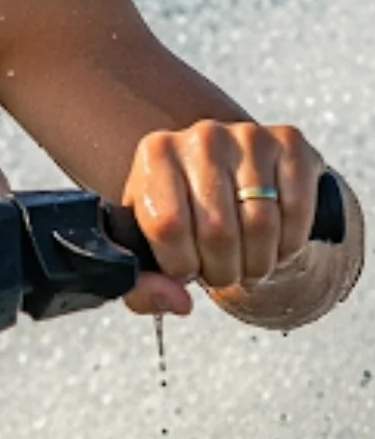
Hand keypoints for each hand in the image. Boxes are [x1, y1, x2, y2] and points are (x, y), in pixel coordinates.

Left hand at [121, 120, 322, 316]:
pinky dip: (290, 243)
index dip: (182, 265)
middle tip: (222, 271)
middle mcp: (200, 137)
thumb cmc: (184, 220)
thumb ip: (141, 285)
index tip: (186, 268)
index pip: (168, 225)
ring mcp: (246, 136)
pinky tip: (275, 241)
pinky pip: (298, 210)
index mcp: (155, 155)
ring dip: (258, 263)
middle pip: (218, 231)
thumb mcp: (149, 249)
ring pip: (262, 226)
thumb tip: (178, 302)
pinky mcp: (289, 143)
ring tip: (246, 259)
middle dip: (223, 271)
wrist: (231, 184)